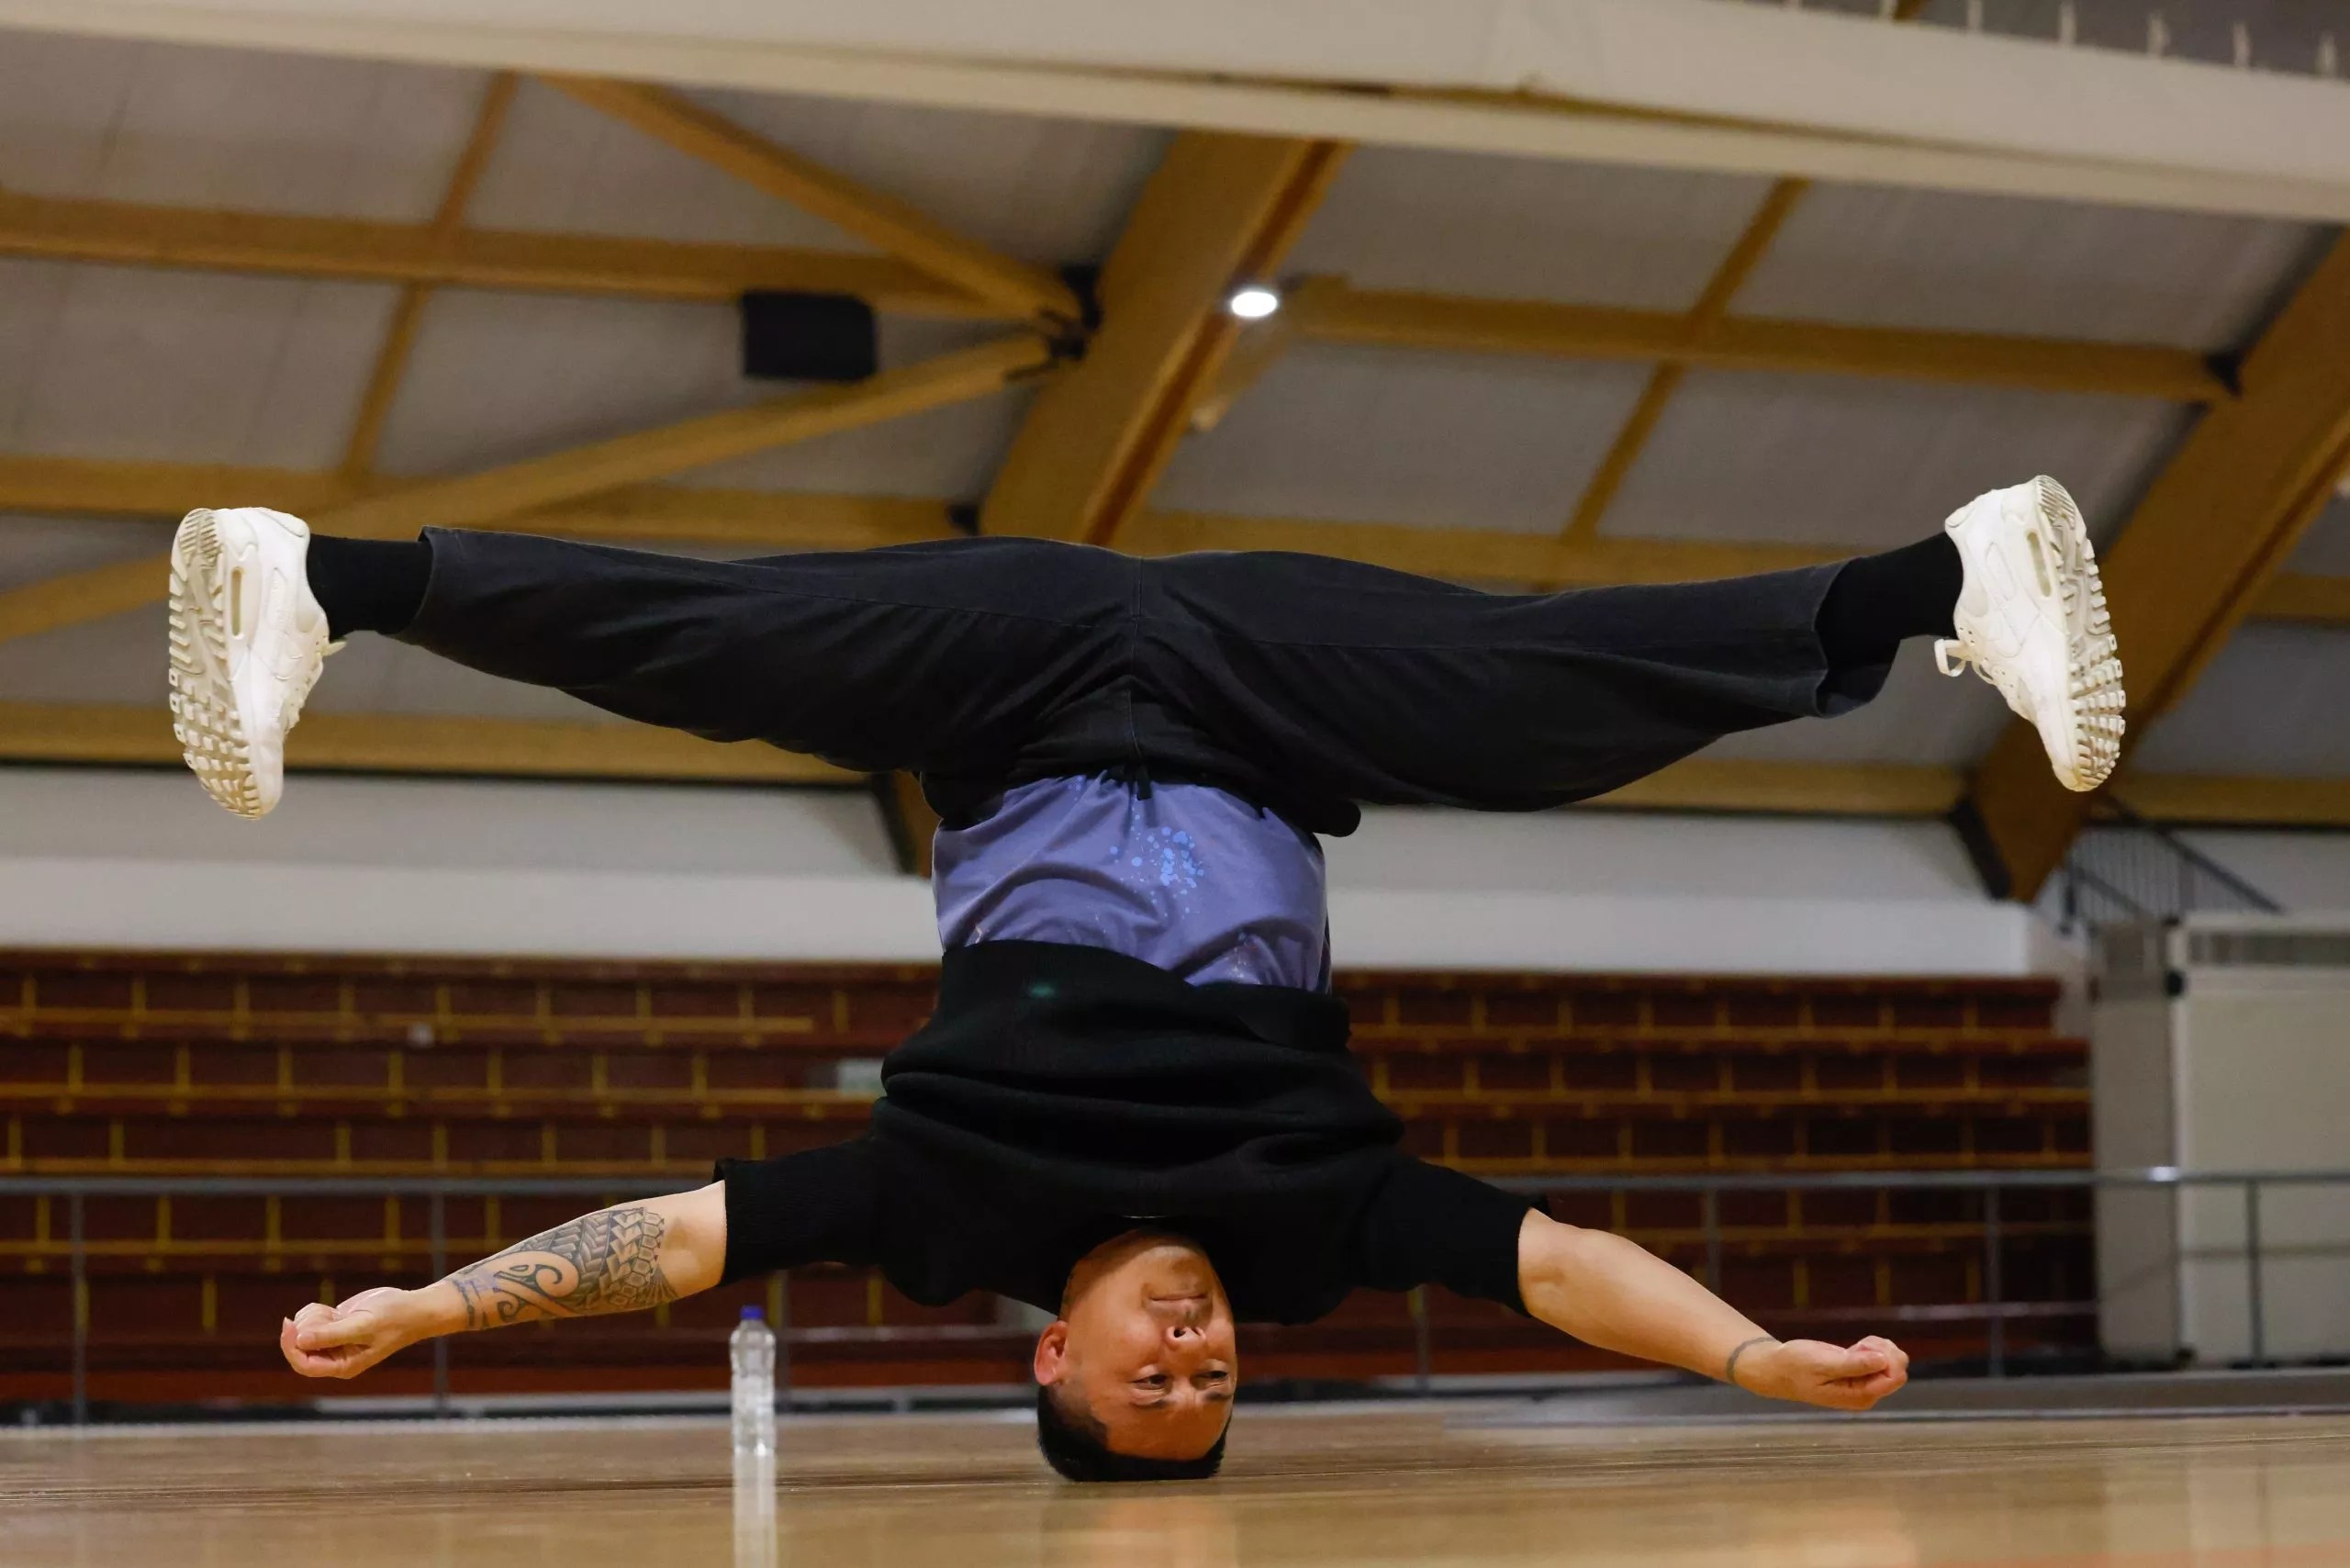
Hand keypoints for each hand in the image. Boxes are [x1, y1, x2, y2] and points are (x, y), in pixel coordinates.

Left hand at [279, 1286, 425, 1379]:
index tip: (289, 1323)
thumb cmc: (394, 1318)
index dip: (291, 1346)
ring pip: (302, 1331)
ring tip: (336, 1312)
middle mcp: (335, 1357)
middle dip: (307, 1326)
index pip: (304, 1364)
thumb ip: (332, 1334)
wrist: (412, 1307)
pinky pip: (310, 1321)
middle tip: (329, 1313)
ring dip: (313, 1317)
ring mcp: (333, 1342)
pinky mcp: (334, 1327)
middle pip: (299, 1347)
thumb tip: (300, 1340)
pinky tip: (335, 1309)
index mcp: (342, 1366)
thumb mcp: (364, 1325)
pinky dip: (317, 1311)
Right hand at [1735, 1335, 1908, 1410]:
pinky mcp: (1859, 1375)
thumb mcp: (1822, 1363)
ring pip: (1891, 1362)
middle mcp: (1866, 1394)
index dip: (1887, 1357)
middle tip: (1860, 1343)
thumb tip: (1883, 1362)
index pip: (1895, 1377)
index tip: (1864, 1345)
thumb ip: (1853, 1365)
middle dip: (1883, 1351)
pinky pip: (1880, 1360)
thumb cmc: (1795, 1366)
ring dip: (1877, 1347)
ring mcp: (1864, 1385)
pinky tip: (1856, 1346)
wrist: (1777, 1369)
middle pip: (1896, 1369)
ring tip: (1856, 1344)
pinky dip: (1872, 1348)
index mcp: (1859, 1396)